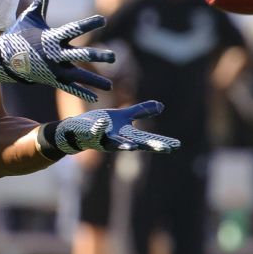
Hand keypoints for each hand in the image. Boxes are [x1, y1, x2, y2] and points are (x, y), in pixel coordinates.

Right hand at [0, 0, 114, 101]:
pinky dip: (81, 93)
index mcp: (52, 37)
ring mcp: (53, 68)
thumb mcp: (29, 17)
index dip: (88, 24)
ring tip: (110, 86)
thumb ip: (41, 3)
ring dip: (94, 81)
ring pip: (78, 76)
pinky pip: (68, 87)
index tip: (103, 19)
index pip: (74, 28)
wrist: (2, 59)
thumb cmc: (17, 35)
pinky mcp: (51, 79)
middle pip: (80, 55)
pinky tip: (94, 98)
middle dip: (97, 56)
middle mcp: (55, 54)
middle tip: (114, 57)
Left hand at [43, 101, 180, 153]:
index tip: (176, 145)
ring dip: (124, 145)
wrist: (76, 131)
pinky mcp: (89, 135)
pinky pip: (94, 132)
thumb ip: (142, 112)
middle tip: (164, 148)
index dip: (161, 142)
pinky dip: (98, 128)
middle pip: (136, 144)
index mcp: (127, 135)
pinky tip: (102, 123)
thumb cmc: (101, 124)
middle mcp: (118, 140)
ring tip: (133, 146)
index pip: (147, 139)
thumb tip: (161, 106)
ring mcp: (103, 140)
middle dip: (150, 146)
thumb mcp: (124, 116)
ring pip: (114, 144)